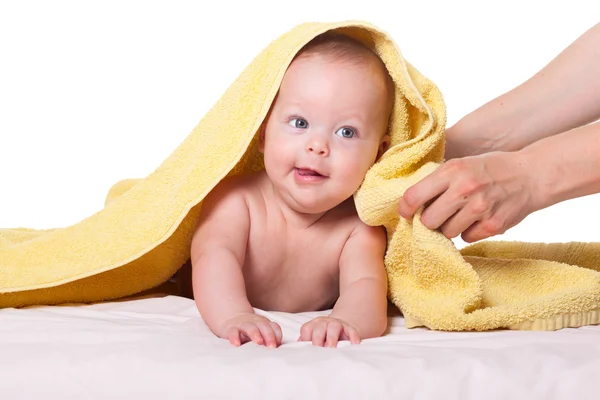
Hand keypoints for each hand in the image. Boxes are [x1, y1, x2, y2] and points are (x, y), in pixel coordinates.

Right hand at [219, 313, 281, 347]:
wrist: (231, 318)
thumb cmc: (250, 330)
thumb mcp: (261, 333)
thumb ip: (269, 340)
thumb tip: (277, 353)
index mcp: (264, 324)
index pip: (274, 327)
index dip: (277, 336)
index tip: (277, 346)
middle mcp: (255, 322)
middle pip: (264, 326)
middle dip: (269, 335)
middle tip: (272, 347)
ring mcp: (243, 324)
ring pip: (250, 327)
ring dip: (255, 334)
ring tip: (259, 342)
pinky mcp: (231, 329)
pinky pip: (233, 332)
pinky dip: (235, 337)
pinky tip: (237, 344)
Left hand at [298, 316, 359, 346]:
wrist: (340, 330)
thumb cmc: (323, 339)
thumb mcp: (313, 339)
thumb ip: (306, 344)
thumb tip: (297, 354)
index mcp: (313, 325)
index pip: (306, 329)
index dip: (306, 339)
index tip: (308, 350)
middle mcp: (324, 322)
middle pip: (319, 327)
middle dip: (317, 339)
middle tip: (318, 350)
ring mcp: (337, 324)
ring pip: (334, 326)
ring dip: (332, 338)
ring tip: (331, 349)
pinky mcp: (350, 328)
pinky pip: (352, 331)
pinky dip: (353, 337)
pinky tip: (353, 345)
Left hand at [397, 151, 539, 242]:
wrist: (530, 175)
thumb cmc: (489, 169)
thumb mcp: (460, 164)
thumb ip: (437, 181)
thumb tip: (410, 203)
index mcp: (452, 171)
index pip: (414, 196)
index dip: (405, 208)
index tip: (406, 212)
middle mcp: (464, 189)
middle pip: (428, 221)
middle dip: (430, 220)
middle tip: (438, 214)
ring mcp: (480, 209)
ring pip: (447, 232)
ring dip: (450, 227)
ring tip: (462, 213)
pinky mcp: (493, 225)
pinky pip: (467, 238)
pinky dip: (469, 232)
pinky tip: (478, 219)